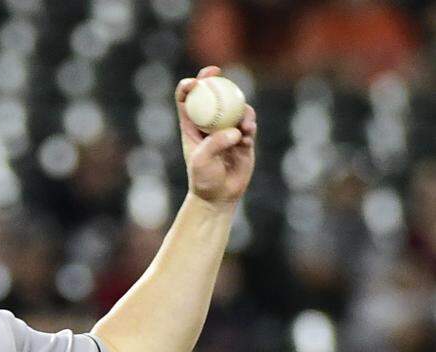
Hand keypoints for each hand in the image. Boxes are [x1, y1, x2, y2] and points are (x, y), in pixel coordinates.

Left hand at [176, 66, 257, 205]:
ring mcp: (227, 129)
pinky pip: (248, 124)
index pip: (186, 101)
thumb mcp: (202, 160)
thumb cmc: (203, 178)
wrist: (219, 196)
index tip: (194, 81)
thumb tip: (234, 131)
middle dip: (213, 78)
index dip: (188, 86)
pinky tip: (247, 134)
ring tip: (244, 124)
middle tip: (217, 70)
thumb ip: (215, 144)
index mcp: (191, 126)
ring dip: (239, 109)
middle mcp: (209, 124)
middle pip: (212, 95)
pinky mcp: (243, 138)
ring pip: (234, 107)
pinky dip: (249, 125)